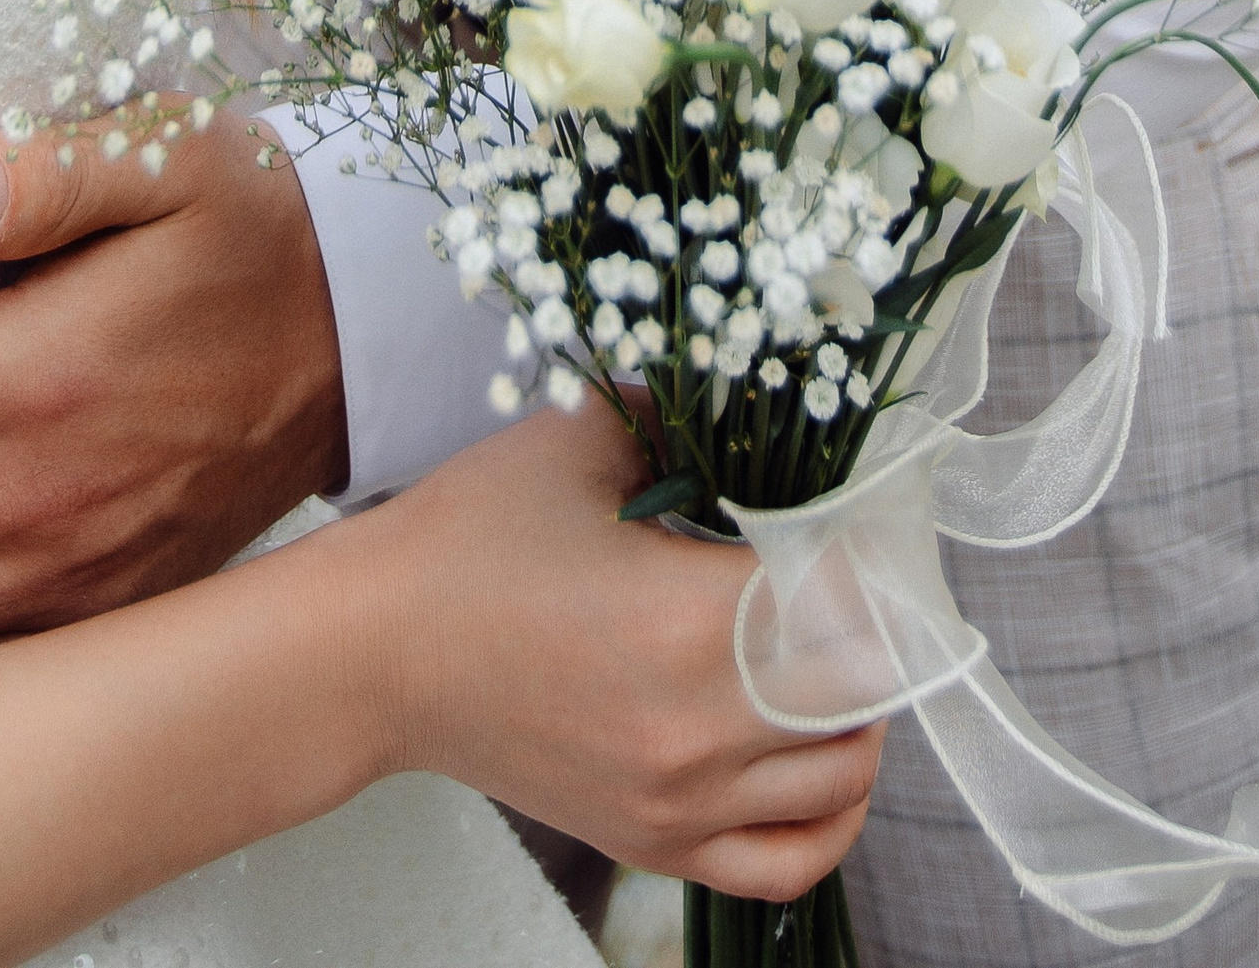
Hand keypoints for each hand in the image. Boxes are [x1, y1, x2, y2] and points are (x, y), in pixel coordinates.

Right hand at [358, 402, 880, 898]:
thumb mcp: (584, 439)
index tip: (869, 514)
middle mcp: (696, 728)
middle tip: (865, 575)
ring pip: (841, 779)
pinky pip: (787, 867)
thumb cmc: (469, 539)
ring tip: (840, 652)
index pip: (852, 600)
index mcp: (685, 621)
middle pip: (864, 693)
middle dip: (881, 628)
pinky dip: (831, 820)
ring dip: (863, 713)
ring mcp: (678, 800)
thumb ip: (688, 413)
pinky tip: (824, 759)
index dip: (878, 551)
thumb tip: (770, 392)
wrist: (376, 651)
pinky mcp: (655, 841)